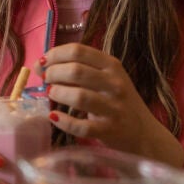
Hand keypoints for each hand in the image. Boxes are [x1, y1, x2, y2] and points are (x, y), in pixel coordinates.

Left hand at [35, 43, 183, 166]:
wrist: (143, 133)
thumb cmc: (116, 101)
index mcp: (111, 65)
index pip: (78, 50)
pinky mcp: (109, 130)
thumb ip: (76, 69)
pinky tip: (54, 117)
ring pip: (79, 96)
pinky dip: (63, 122)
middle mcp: (114, 83)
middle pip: (75, 71)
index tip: (43, 63)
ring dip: (57, 94)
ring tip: (52, 95)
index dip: (54, 55)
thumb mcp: (104, 79)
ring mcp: (113, 107)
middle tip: (46, 80)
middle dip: (53, 73)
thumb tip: (39, 65)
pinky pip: (81, 127)